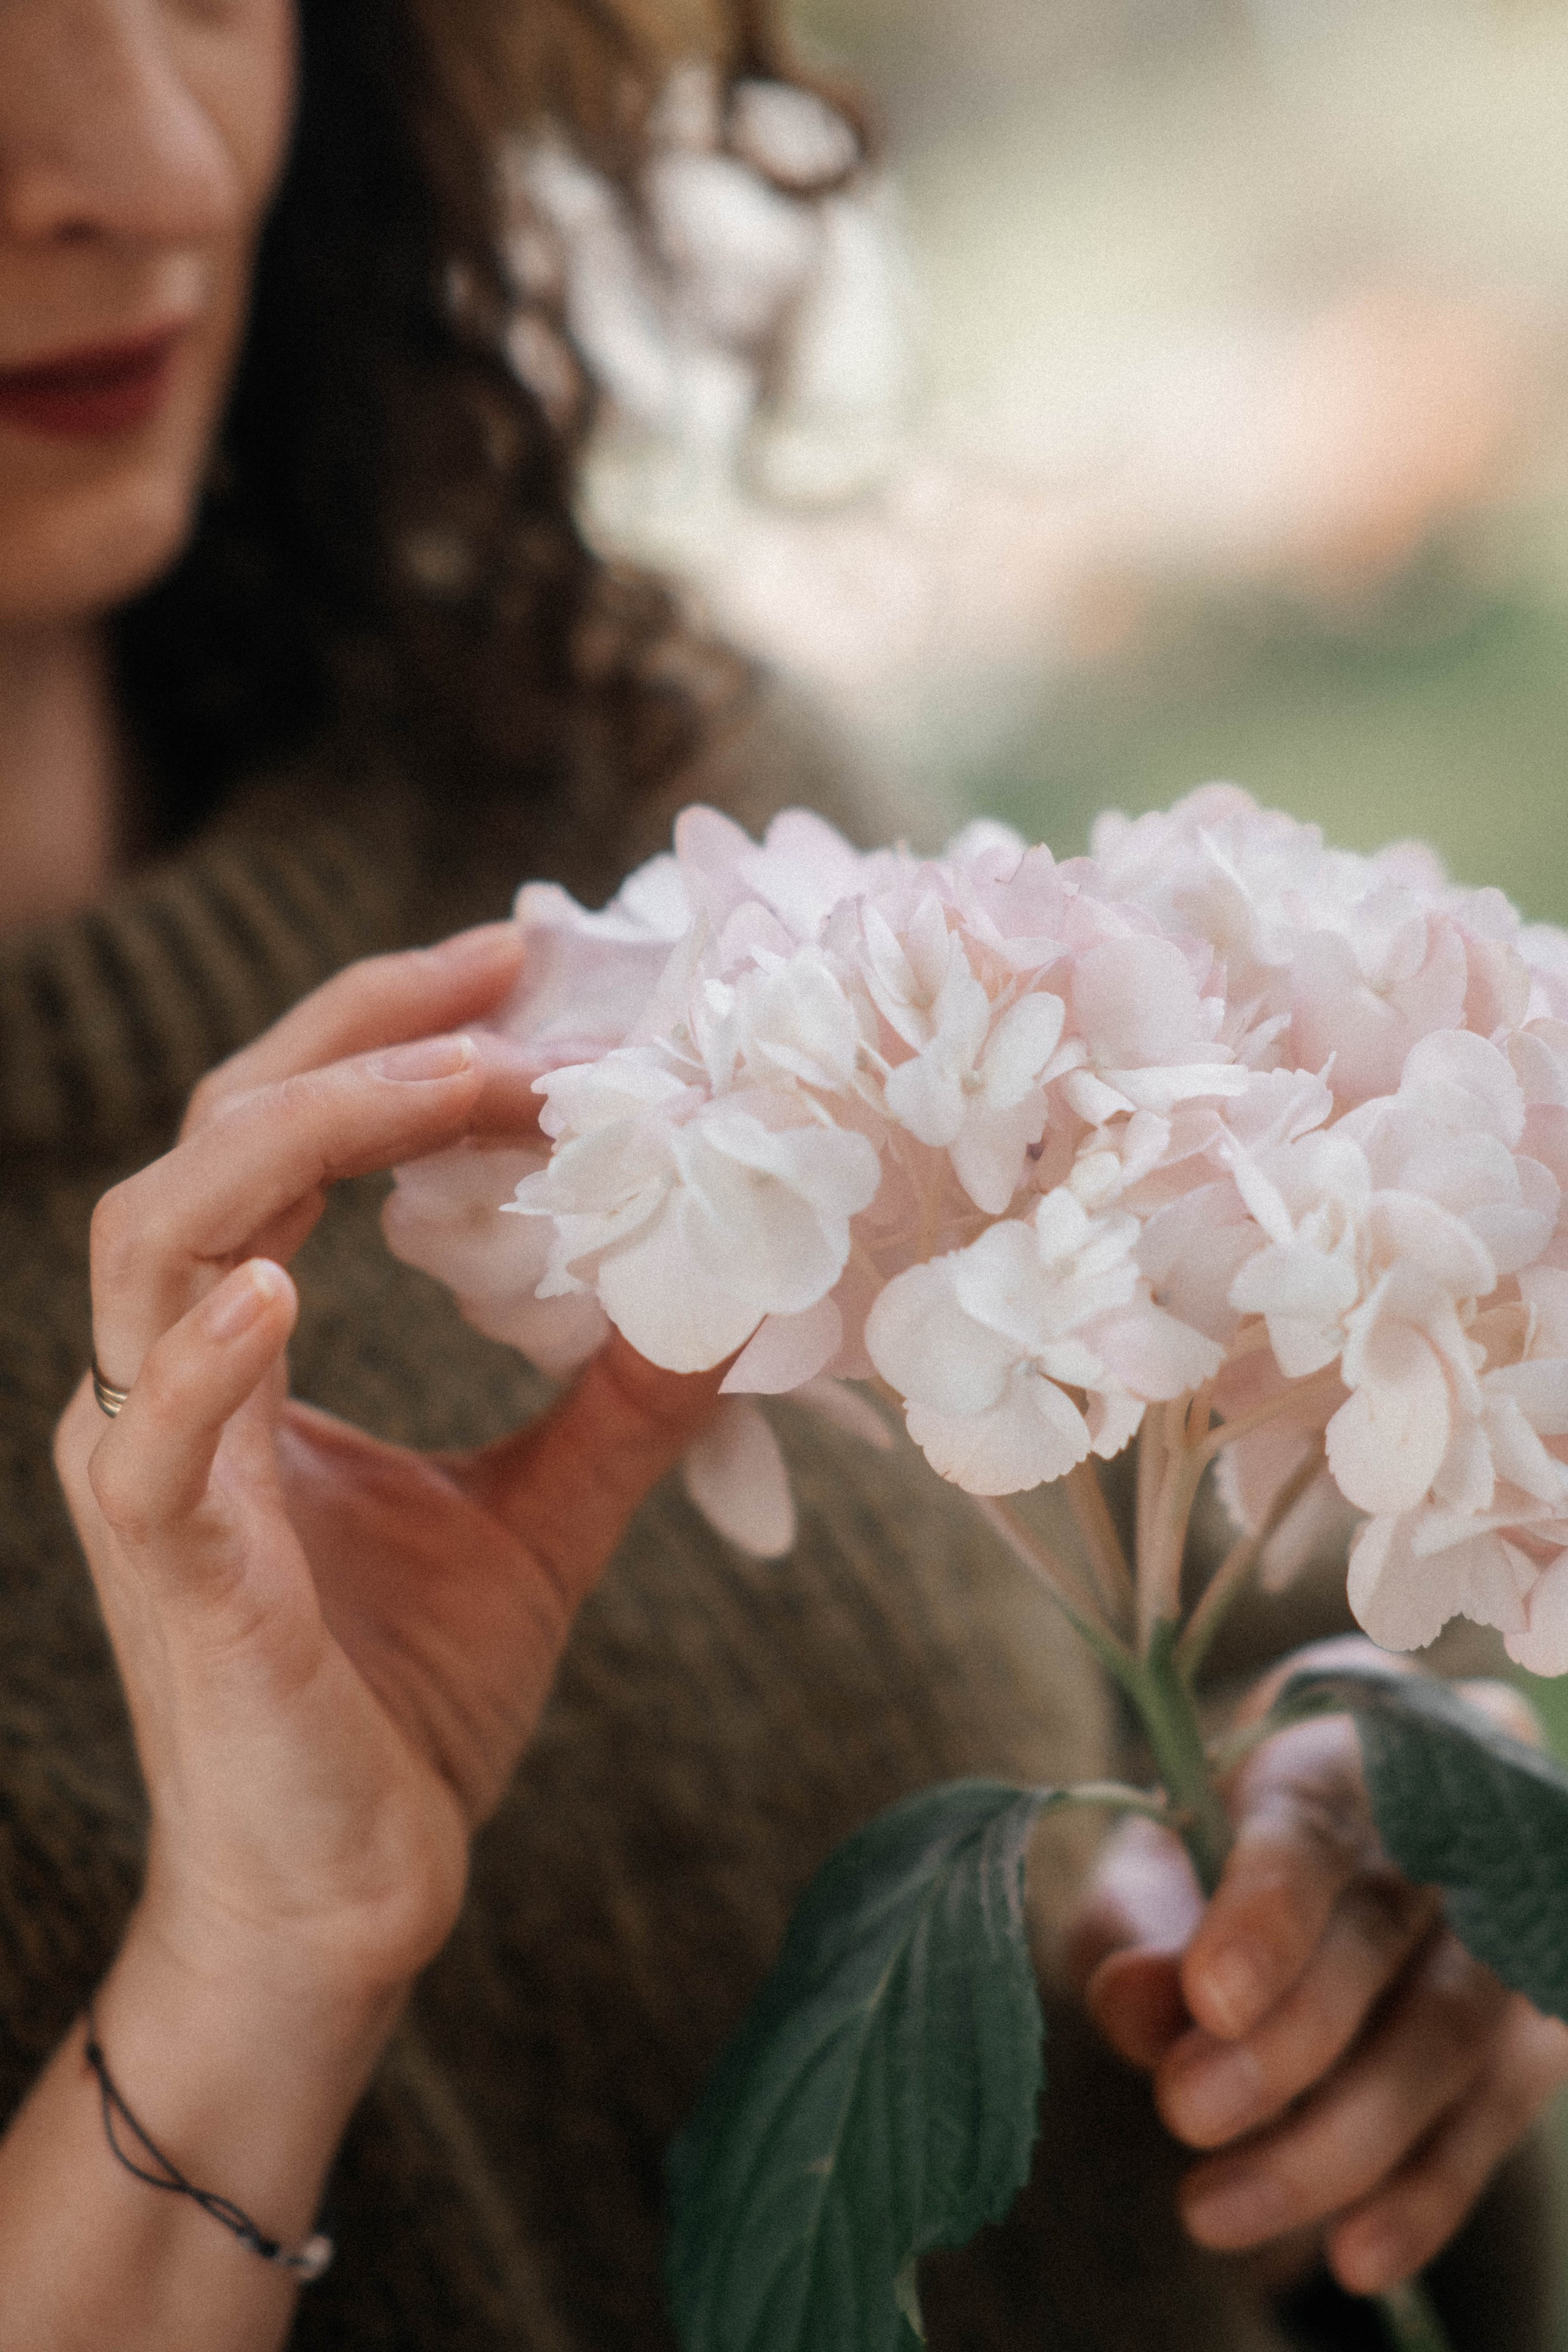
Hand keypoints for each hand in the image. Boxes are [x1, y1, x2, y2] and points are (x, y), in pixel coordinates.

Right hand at [54, 923, 722, 2015]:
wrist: (345, 1896)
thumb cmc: (403, 1706)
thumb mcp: (538, 1519)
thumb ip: (613, 1406)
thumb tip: (730, 1302)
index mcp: (242, 1353)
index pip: (287, 1140)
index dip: (394, 1042)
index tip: (526, 975)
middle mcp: (175, 1381)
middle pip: (219, 1139)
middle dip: (357, 1036)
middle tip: (506, 965)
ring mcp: (156, 1469)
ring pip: (159, 1239)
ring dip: (302, 1136)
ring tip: (456, 1081)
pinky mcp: (167, 1570)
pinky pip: (148, 1439)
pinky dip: (205, 1353)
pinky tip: (282, 1283)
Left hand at [1066, 1639, 1567, 2296]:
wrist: (1351, 1836)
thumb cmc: (1233, 1848)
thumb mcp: (1160, 1864)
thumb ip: (1135, 1923)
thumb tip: (1128, 2003)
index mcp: (1336, 1752)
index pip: (1309, 1824)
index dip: (1265, 1911)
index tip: (1208, 1996)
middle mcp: (1443, 1822)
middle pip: (1380, 1934)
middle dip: (1283, 2045)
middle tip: (1185, 2115)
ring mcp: (1510, 1919)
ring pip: (1447, 2033)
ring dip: (1336, 2141)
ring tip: (1217, 2208)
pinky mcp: (1543, 2016)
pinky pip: (1496, 2111)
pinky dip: (1425, 2189)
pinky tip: (1354, 2251)